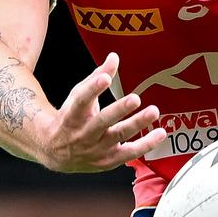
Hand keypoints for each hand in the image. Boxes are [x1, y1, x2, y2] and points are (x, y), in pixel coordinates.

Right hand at [38, 52, 165, 171]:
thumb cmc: (70, 119)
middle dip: (119, 109)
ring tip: (154, 111)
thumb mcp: (78, 96)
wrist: (56, 152)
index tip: (105, 78)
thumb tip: (114, 56)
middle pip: (102, 120)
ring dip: (137, 123)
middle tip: (135, 98)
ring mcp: (96, 148)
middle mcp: (84, 133)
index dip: (93, 89)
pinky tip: (161, 133)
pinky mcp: (108, 160)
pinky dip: (146, 144)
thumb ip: (97, 77)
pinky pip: (130, 153)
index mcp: (73, 114)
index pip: (82, 100)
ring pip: (118, 135)